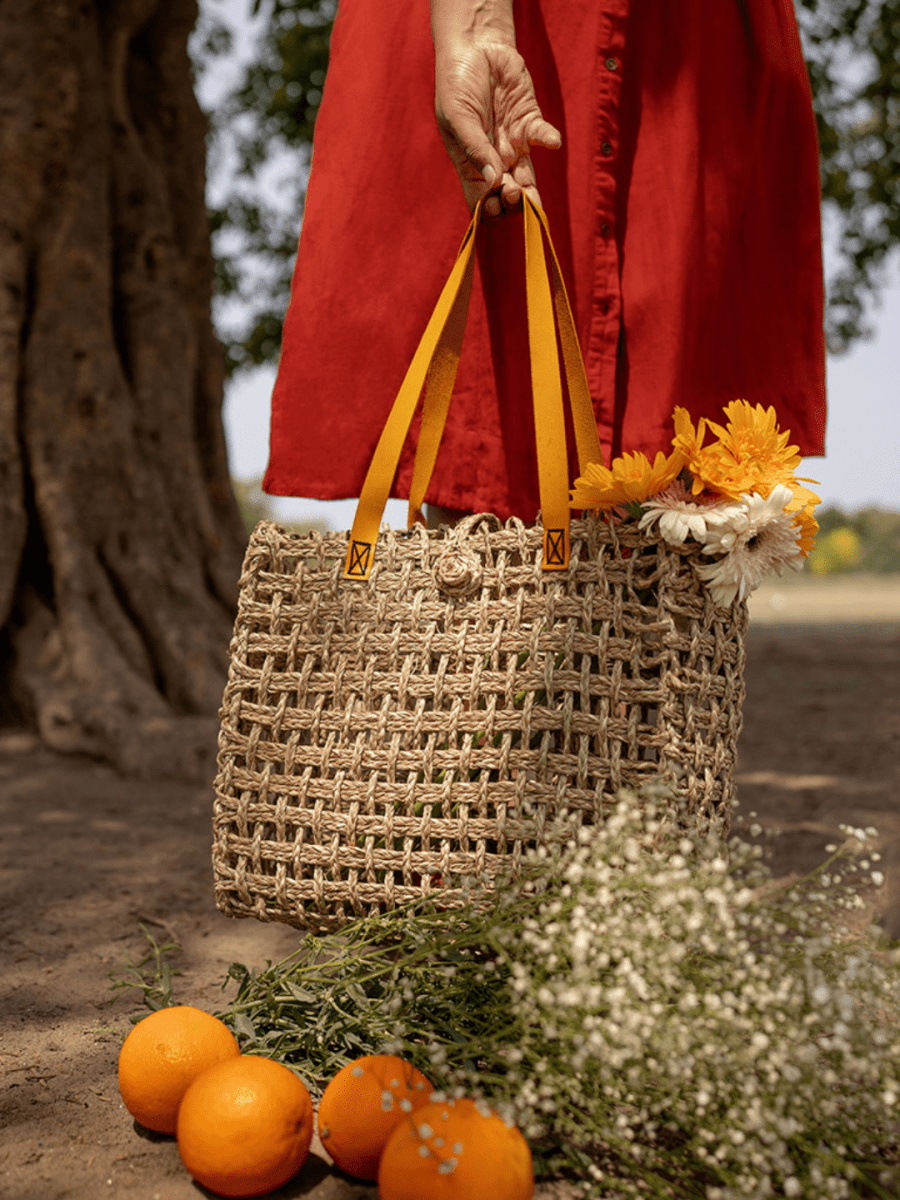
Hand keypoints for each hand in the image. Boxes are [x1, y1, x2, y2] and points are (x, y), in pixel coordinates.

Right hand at [434, 38, 560, 218]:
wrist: (475, 46)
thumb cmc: (457, 82)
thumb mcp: (458, 116)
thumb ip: (475, 147)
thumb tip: (493, 180)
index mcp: (469, 163)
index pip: (479, 199)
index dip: (488, 211)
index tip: (494, 206)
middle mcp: (493, 159)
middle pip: (506, 195)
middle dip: (511, 202)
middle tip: (512, 194)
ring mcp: (513, 143)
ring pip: (527, 178)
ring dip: (530, 190)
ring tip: (530, 195)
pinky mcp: (530, 123)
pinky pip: (542, 137)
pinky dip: (548, 140)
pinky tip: (551, 141)